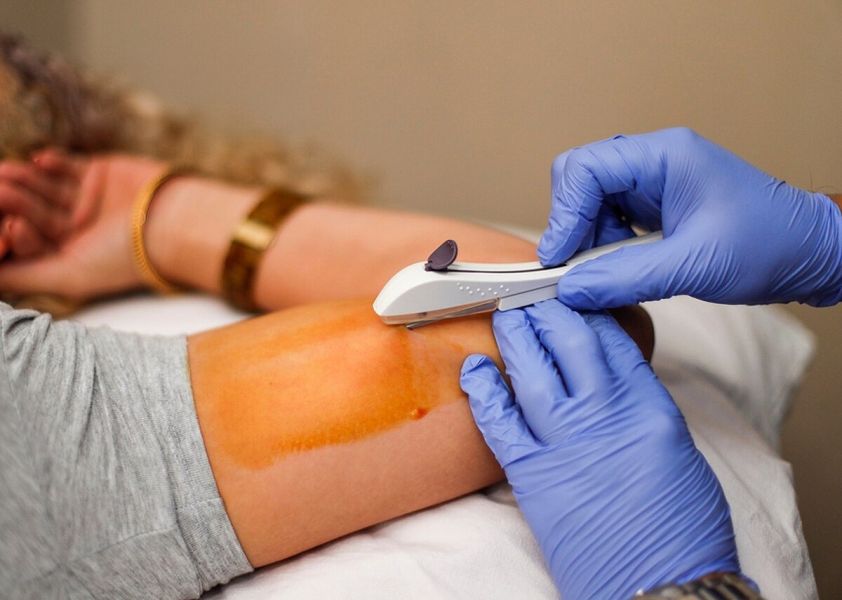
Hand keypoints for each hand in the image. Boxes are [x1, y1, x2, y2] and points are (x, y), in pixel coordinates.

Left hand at [0, 151, 165, 300]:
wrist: (170, 224)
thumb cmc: (123, 259)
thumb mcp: (67, 277)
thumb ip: (22, 278)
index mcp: (65, 255)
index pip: (25, 241)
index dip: (9, 234)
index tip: (8, 227)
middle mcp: (72, 228)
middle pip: (29, 211)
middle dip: (12, 202)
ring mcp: (83, 199)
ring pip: (42, 186)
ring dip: (24, 179)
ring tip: (9, 171)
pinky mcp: (96, 172)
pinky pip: (66, 164)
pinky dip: (51, 161)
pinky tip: (39, 160)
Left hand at [460, 301, 739, 597]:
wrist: (660, 586)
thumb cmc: (681, 529)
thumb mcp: (677, 452)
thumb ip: (641, 407)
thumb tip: (610, 382)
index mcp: (648, 407)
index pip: (612, 340)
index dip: (587, 312)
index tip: (572, 298)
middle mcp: (606, 414)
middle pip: (569, 343)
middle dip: (548, 311)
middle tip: (533, 296)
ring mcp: (565, 441)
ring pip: (531, 369)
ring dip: (516, 336)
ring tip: (506, 316)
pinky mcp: (531, 473)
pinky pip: (498, 419)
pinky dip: (483, 389)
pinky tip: (475, 367)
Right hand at [537, 127, 841, 307]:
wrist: (808, 255)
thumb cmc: (769, 245)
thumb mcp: (694, 266)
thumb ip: (626, 277)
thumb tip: (571, 290)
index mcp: (664, 156)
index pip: (587, 169)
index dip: (564, 214)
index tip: (558, 259)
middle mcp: (653, 162)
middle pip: (581, 180)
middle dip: (571, 225)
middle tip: (574, 267)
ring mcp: (652, 184)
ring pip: (590, 204)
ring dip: (586, 242)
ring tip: (603, 276)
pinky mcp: (654, 208)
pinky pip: (609, 221)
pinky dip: (602, 249)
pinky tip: (617, 272)